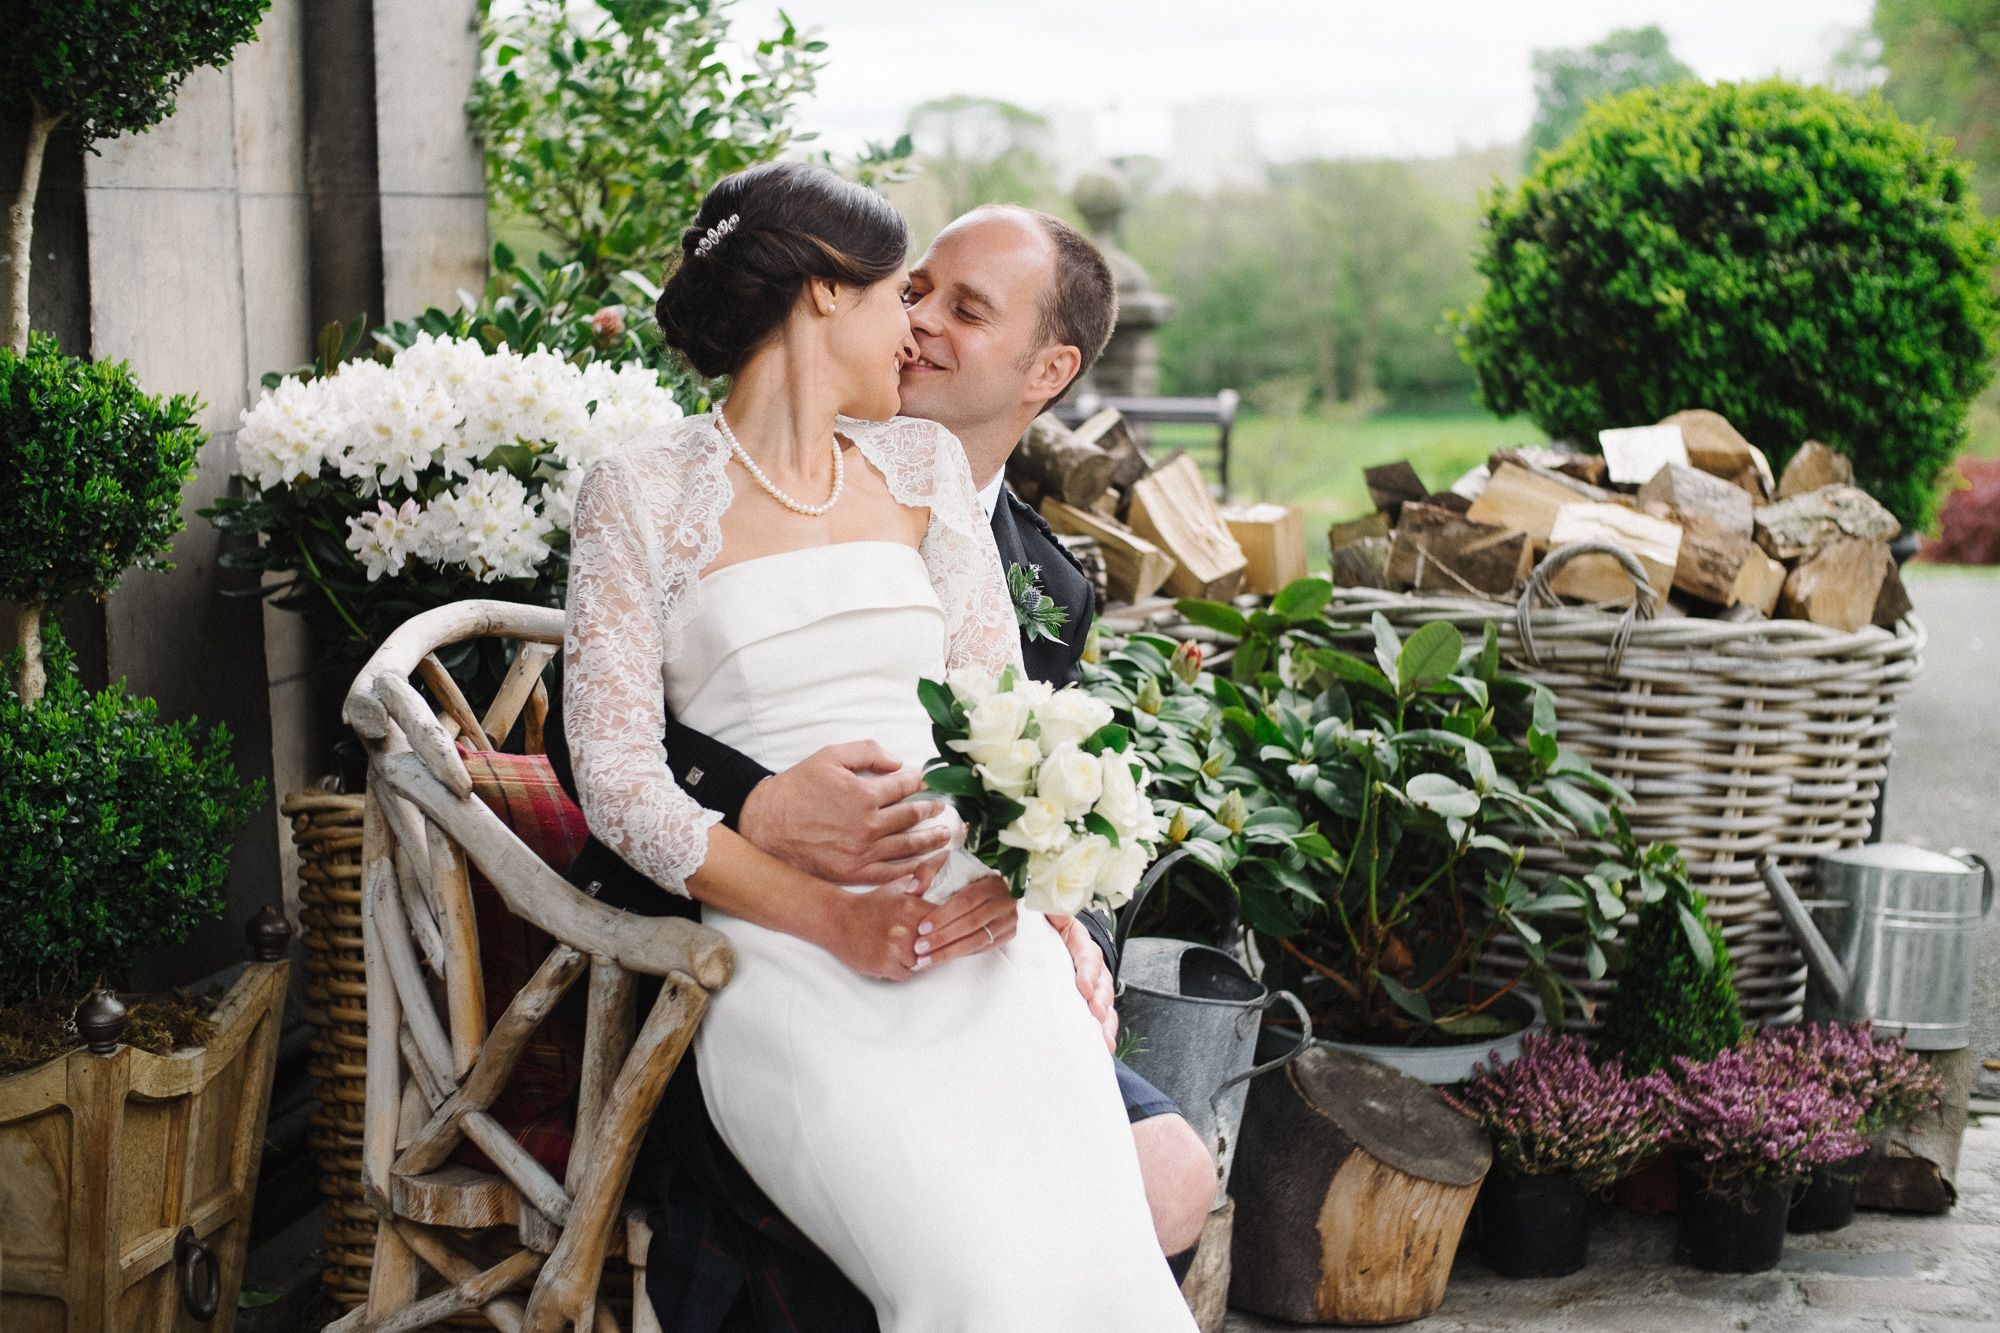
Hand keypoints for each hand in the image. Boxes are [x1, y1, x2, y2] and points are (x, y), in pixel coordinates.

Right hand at [737, 741, 955, 884]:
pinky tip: (925, 864)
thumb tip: (898, 762)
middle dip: (930, 811)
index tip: (925, 782)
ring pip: (908, 846)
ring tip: (944, 835)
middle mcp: (868, 826)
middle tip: (942, 809)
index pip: (904, 787)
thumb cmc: (798, 787)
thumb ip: (868, 752)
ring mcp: (862, 852)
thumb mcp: (831, 756)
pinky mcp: (853, 873)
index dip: (918, 782)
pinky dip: (913, 869)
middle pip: (911, 817)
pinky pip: (891, 872)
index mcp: (864, 794)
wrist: (767, 823)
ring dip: (931, 841)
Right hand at [820, 875, 935, 981]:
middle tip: (913, 942)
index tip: (935, 932)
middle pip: (933, 946)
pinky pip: (905, 974)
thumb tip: (942, 882)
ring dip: (911, 960)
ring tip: (896, 949)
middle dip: (925, 946)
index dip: (940, 930)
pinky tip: (888, 957)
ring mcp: (896, 947)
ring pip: (920, 962)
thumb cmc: (868, 905)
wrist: (838, 919)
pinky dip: (898, 970)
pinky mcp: (885, 964)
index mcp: (913, 906)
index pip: (943, 924)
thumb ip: (921, 887)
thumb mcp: (896, 888)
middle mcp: (907, 926)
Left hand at [912, 873, 1018, 966]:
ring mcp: (1008, 919)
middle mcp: (1005, 901)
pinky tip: (942, 957)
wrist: (994, 880)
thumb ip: (928, 871)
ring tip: (926, 959)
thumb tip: (912, 890)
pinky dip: (962, 954)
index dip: (943, 916)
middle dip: (943, 938)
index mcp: (991, 881)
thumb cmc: (966, 872)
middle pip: (971, 923)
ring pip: (978, 940)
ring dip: (950, 952)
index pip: (966, 901)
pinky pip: (984, 948)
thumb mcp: (948, 862)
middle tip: (919, 948)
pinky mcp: (1008, 933)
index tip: (922, 928)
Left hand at [1049, 914, 1117, 1051]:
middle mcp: (1092, 963)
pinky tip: (1104, 1047)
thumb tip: (1051, 906)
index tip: (1083, 987)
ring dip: (1105, 1021)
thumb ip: (1050, 910)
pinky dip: (1104, 1032)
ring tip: (1103, 1039)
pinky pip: (1103, 1017)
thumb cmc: (1047, 928)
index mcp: (1079, 941)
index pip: (1087, 954)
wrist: (1050, 936)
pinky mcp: (1091, 1001)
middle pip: (1102, 982)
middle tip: (1095, 1014)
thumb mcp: (1049, 914)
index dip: (1087, 970)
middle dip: (1100, 999)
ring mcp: (1095, 983)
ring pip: (1105, 1002)